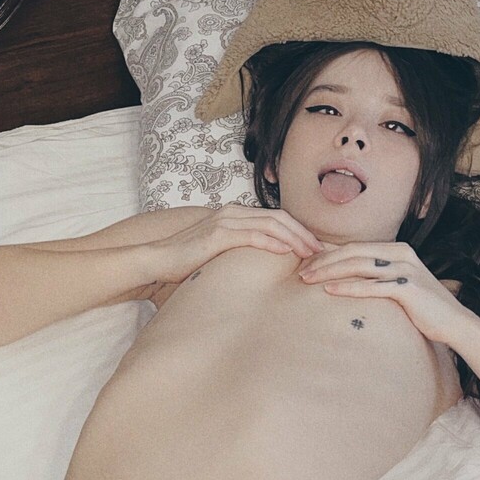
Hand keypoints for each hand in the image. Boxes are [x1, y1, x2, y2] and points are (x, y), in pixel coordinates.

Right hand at [143, 205, 326, 285]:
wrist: (157, 260)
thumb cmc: (188, 261)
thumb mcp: (220, 253)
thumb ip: (241, 252)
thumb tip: (264, 267)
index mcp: (236, 215)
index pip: (276, 218)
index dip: (299, 231)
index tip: (316, 248)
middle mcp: (233, 213)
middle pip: (279, 218)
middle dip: (303, 233)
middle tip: (322, 250)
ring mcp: (225, 221)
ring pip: (270, 224)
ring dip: (294, 238)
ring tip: (310, 252)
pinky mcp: (217, 235)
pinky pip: (251, 235)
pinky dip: (271, 242)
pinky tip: (286, 252)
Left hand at [296, 241, 473, 346]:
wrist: (453, 322)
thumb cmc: (423, 307)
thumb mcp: (399, 285)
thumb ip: (378, 278)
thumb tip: (349, 280)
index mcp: (397, 250)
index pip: (355, 247)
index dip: (329, 254)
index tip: (307, 265)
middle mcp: (401, 254)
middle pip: (353, 252)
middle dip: (323, 261)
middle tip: (300, 272)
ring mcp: (404, 269)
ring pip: (358, 266)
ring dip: (330, 272)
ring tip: (308, 280)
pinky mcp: (407, 287)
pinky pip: (371, 286)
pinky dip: (348, 287)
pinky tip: (330, 291)